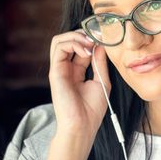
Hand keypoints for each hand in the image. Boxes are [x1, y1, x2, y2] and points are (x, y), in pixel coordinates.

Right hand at [48, 30, 111, 144]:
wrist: (82, 125)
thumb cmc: (92, 109)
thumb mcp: (102, 82)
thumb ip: (100, 63)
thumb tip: (101, 45)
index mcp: (77, 71)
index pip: (81, 47)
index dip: (92, 40)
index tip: (105, 39)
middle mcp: (66, 68)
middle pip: (68, 40)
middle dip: (83, 35)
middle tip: (97, 39)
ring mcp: (59, 69)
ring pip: (60, 40)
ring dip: (77, 37)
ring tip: (90, 45)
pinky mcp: (55, 71)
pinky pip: (58, 47)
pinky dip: (72, 43)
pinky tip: (86, 51)